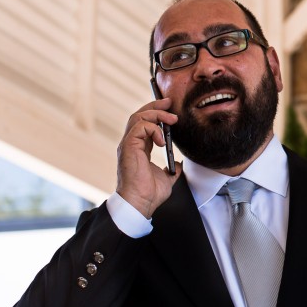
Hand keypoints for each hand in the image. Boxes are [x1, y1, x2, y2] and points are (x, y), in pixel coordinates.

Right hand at [116, 96, 181, 217]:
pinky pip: (139, 128)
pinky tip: (162, 139)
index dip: (156, 113)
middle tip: (169, 102)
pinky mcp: (128, 147)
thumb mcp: (167, 177)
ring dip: (156, 114)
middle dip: (155, 106)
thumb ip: (172, 167)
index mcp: (139, 149)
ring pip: (138, 117)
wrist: (140, 204)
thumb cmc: (150, 194)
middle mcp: (131, 144)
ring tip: (171, 119)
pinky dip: (153, 128)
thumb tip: (179, 163)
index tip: (170, 108)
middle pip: (139, 115)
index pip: (145, 124)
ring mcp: (128, 145)